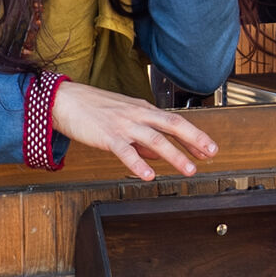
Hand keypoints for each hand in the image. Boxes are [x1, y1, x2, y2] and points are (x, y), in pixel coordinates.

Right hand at [52, 80, 217, 180]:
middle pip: (172, 125)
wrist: (64, 101)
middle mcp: (137, 115)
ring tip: (189, 169)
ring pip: (155, 140)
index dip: (194, 135)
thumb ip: (142, 139)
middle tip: (211, 153)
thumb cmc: (92, 110)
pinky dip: (138, 164)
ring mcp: (123, 125)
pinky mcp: (107, 136)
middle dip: (195, 139)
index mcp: (142, 110)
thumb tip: (160, 156)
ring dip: (175, 155)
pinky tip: (148, 176)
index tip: (210, 148)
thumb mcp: (123, 119)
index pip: (175, 122)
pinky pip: (126, 151)